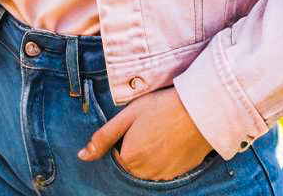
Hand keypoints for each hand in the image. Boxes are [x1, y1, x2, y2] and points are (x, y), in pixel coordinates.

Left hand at [77, 85, 213, 180]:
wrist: (200, 110)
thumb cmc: (162, 107)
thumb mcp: (128, 115)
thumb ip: (103, 137)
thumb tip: (82, 156)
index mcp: (129, 159)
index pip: (115, 157)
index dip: (121, 140)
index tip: (133, 125)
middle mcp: (144, 173)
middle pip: (130, 165)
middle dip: (133, 149)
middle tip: (148, 126)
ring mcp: (163, 176)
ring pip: (146, 169)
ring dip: (148, 155)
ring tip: (160, 131)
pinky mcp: (178, 174)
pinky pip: (162, 170)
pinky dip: (163, 158)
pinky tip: (170, 140)